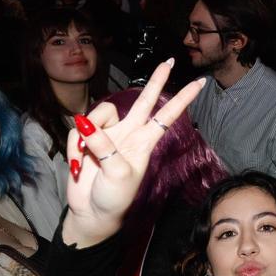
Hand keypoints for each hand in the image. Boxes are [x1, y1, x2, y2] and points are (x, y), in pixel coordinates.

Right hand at [62, 59, 206, 245]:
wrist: (92, 214)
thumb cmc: (114, 198)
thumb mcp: (117, 174)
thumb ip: (105, 148)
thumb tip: (87, 125)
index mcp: (144, 142)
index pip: (167, 115)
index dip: (182, 98)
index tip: (200, 83)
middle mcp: (128, 134)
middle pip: (144, 101)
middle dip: (155, 81)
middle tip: (169, 61)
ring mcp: (108, 136)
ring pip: (98, 115)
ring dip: (88, 133)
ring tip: (85, 157)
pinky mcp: (87, 141)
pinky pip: (78, 132)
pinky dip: (75, 146)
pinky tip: (77, 163)